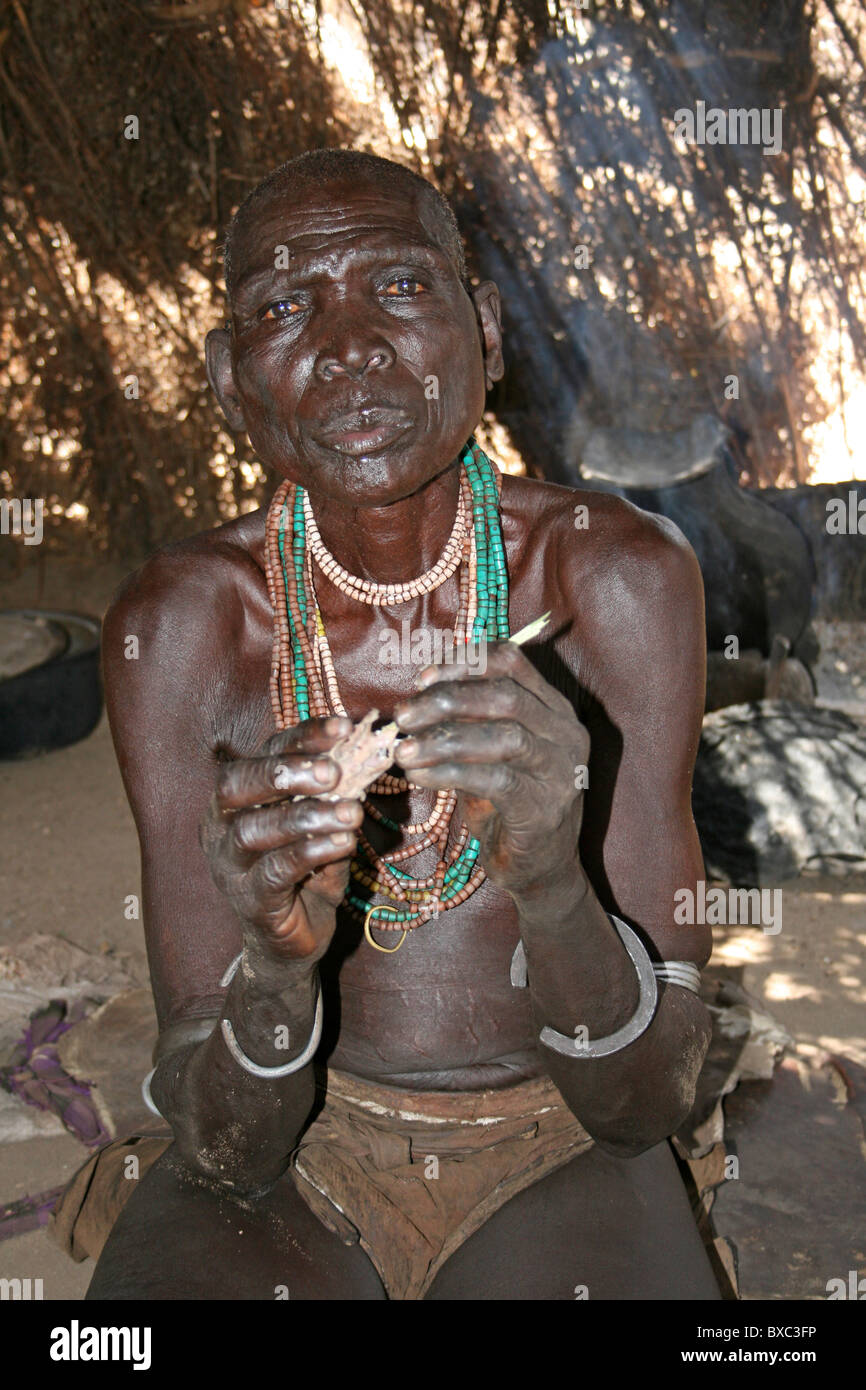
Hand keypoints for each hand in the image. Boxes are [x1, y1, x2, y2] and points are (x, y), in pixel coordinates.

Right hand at [199, 717, 362, 961]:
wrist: (291, 942)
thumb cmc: (306, 872)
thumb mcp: (323, 826)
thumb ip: (335, 795)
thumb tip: (368, 755)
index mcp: (238, 797)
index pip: (263, 753)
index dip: (302, 737)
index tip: (343, 727)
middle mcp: (222, 825)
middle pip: (236, 785)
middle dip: (287, 771)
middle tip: (334, 771)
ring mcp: (230, 865)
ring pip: (253, 830)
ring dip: (306, 816)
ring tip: (351, 812)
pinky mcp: (249, 901)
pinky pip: (274, 871)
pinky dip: (310, 852)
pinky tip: (342, 842)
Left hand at [393, 642, 588, 901]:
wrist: (539, 868)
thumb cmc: (506, 803)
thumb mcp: (487, 752)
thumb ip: (466, 720)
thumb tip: (416, 696)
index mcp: (553, 707)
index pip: (511, 661)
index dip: (464, 662)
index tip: (422, 678)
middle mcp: (565, 733)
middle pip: (505, 695)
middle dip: (446, 699)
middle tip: (403, 715)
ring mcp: (560, 771)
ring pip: (502, 736)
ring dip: (443, 739)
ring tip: (402, 750)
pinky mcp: (545, 808)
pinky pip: (495, 780)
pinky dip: (449, 774)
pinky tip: (418, 777)